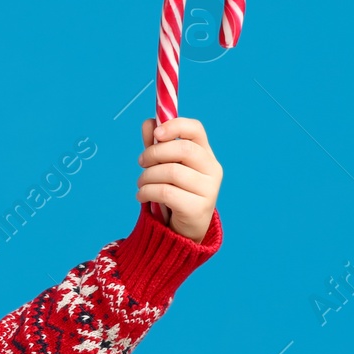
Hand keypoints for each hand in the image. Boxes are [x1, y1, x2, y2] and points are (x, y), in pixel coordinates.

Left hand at [137, 116, 222, 242]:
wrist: (183, 230)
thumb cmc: (174, 192)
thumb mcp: (164, 166)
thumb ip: (157, 145)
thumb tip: (148, 122)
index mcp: (205, 154)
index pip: (196, 129)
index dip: (175, 126)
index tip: (156, 134)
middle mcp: (212, 170)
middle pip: (183, 149)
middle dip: (155, 153)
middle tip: (141, 162)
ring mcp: (209, 190)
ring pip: (172, 172)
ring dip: (147, 176)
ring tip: (140, 183)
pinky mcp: (198, 208)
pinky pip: (166, 192)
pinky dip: (147, 192)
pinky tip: (141, 196)